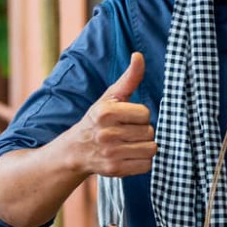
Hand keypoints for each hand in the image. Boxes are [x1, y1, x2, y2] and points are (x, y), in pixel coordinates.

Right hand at [68, 53, 156, 178]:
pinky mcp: (115, 170)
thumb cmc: (97, 119)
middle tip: (126, 132)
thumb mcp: (110, 97)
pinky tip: (129, 156)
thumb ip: (128, 78)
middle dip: (142, 131)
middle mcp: (106, 133)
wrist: (75, 150)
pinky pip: (147, 165)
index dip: (140, 116)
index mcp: (105, 112)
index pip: (145, 113)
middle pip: (149, 132)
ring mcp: (110, 153)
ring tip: (129, 144)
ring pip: (151, 149)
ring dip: (144, 147)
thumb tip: (138, 56)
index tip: (127, 118)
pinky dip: (142, 162)